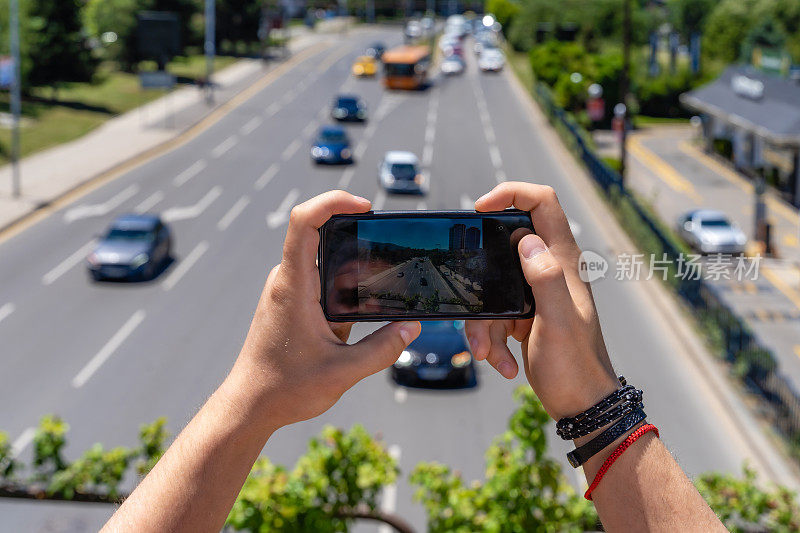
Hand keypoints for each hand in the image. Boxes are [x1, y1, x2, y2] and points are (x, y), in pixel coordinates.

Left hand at [226, 191, 420, 431]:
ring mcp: (289, 291)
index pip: (304, 222)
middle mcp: (287, 281)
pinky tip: (367, 310)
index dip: (333, 201)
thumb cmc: (285, 388)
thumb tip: (412, 328)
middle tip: (390, 253)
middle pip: (322, 236)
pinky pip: (322, 281)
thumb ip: (382, 350)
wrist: (250, 405)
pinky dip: (346, 288)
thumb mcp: (343, 372)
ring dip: (355, 270)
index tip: (364, 206)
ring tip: (385, 289)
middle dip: (359, 239)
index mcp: (294, 286)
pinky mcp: (293, 303)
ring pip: (326, 262)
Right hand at [465, 182, 618, 419]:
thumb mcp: (558, 321)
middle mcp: (548, 270)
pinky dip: (490, 339)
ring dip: (483, 322)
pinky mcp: (522, 315)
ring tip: (489, 352)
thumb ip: (544, 278)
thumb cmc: (576, 366)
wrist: (581, 405)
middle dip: (481, 275)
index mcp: (562, 262)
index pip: (543, 204)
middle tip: (472, 299)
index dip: (512, 193)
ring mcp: (534, 294)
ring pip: (491, 288)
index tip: (480, 207)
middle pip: (502, 247)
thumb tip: (525, 239)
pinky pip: (493, 314)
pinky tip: (502, 362)